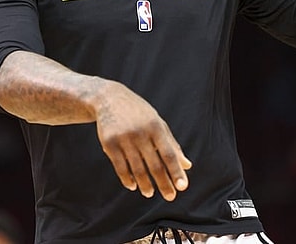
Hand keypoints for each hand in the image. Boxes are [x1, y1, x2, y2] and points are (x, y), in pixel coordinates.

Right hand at [93, 81, 191, 200]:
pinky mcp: (109, 143)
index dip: (176, 171)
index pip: (169, 154)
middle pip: (154, 165)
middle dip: (163, 183)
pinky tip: (133, 186)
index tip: (183, 187)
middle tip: (170, 196)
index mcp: (155, 127)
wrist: (108, 98)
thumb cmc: (138, 113)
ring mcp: (123, 139)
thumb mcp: (157, 123)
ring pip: (137, 169)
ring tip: (150, 193)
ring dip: (145, 184)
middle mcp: (140, 133)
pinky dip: (127, 179)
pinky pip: (120, 167)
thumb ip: (172, 144)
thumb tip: (187, 165)